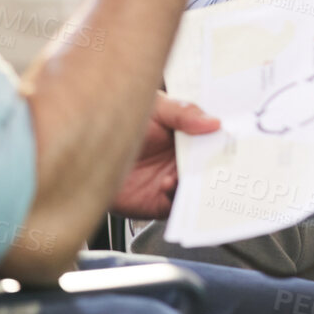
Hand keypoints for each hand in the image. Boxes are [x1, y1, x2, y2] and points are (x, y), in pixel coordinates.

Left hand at [110, 93, 220, 219]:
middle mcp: (181, 159)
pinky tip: (168, 184)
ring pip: (197, 187)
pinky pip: (177, 206)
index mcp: (185, 134)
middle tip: (220, 158)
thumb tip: (212, 122)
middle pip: (209, 165)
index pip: (212, 138)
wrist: (82, 154)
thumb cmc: (113, 123)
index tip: (231, 135)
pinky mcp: (158, 202)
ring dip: (198, 182)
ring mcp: (171, 181)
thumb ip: (183, 113)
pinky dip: (177, 197)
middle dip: (217, 163)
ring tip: (189, 170)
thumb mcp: (154, 108)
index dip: (224, 138)